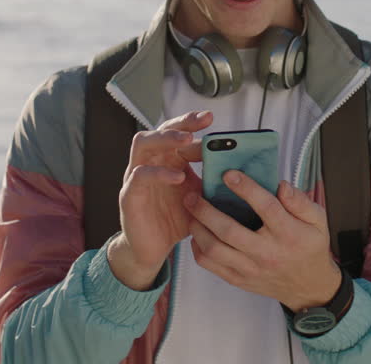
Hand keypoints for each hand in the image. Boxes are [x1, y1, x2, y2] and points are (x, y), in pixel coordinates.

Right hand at [107, 110, 210, 289]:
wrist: (152, 251)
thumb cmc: (175, 220)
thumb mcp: (200, 197)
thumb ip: (212, 182)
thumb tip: (241, 169)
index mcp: (168, 160)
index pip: (177, 132)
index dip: (192, 124)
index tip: (211, 119)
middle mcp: (151, 163)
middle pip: (160, 130)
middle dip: (181, 123)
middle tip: (202, 120)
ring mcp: (137, 176)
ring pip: (143, 143)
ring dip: (165, 138)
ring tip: (186, 140)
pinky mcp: (129, 195)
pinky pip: (140, 175)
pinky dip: (159, 173)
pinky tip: (179, 176)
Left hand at [186, 172, 341, 310]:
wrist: (308, 287)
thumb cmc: (310, 247)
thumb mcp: (318, 220)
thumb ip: (300, 201)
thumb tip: (281, 185)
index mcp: (288, 234)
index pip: (265, 207)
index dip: (246, 189)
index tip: (228, 174)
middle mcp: (267, 252)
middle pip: (229, 231)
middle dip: (206, 211)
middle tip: (193, 195)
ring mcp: (250, 269)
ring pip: (214, 250)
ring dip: (197, 228)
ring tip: (190, 210)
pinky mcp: (239, 279)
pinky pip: (211, 265)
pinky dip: (198, 248)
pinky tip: (197, 233)